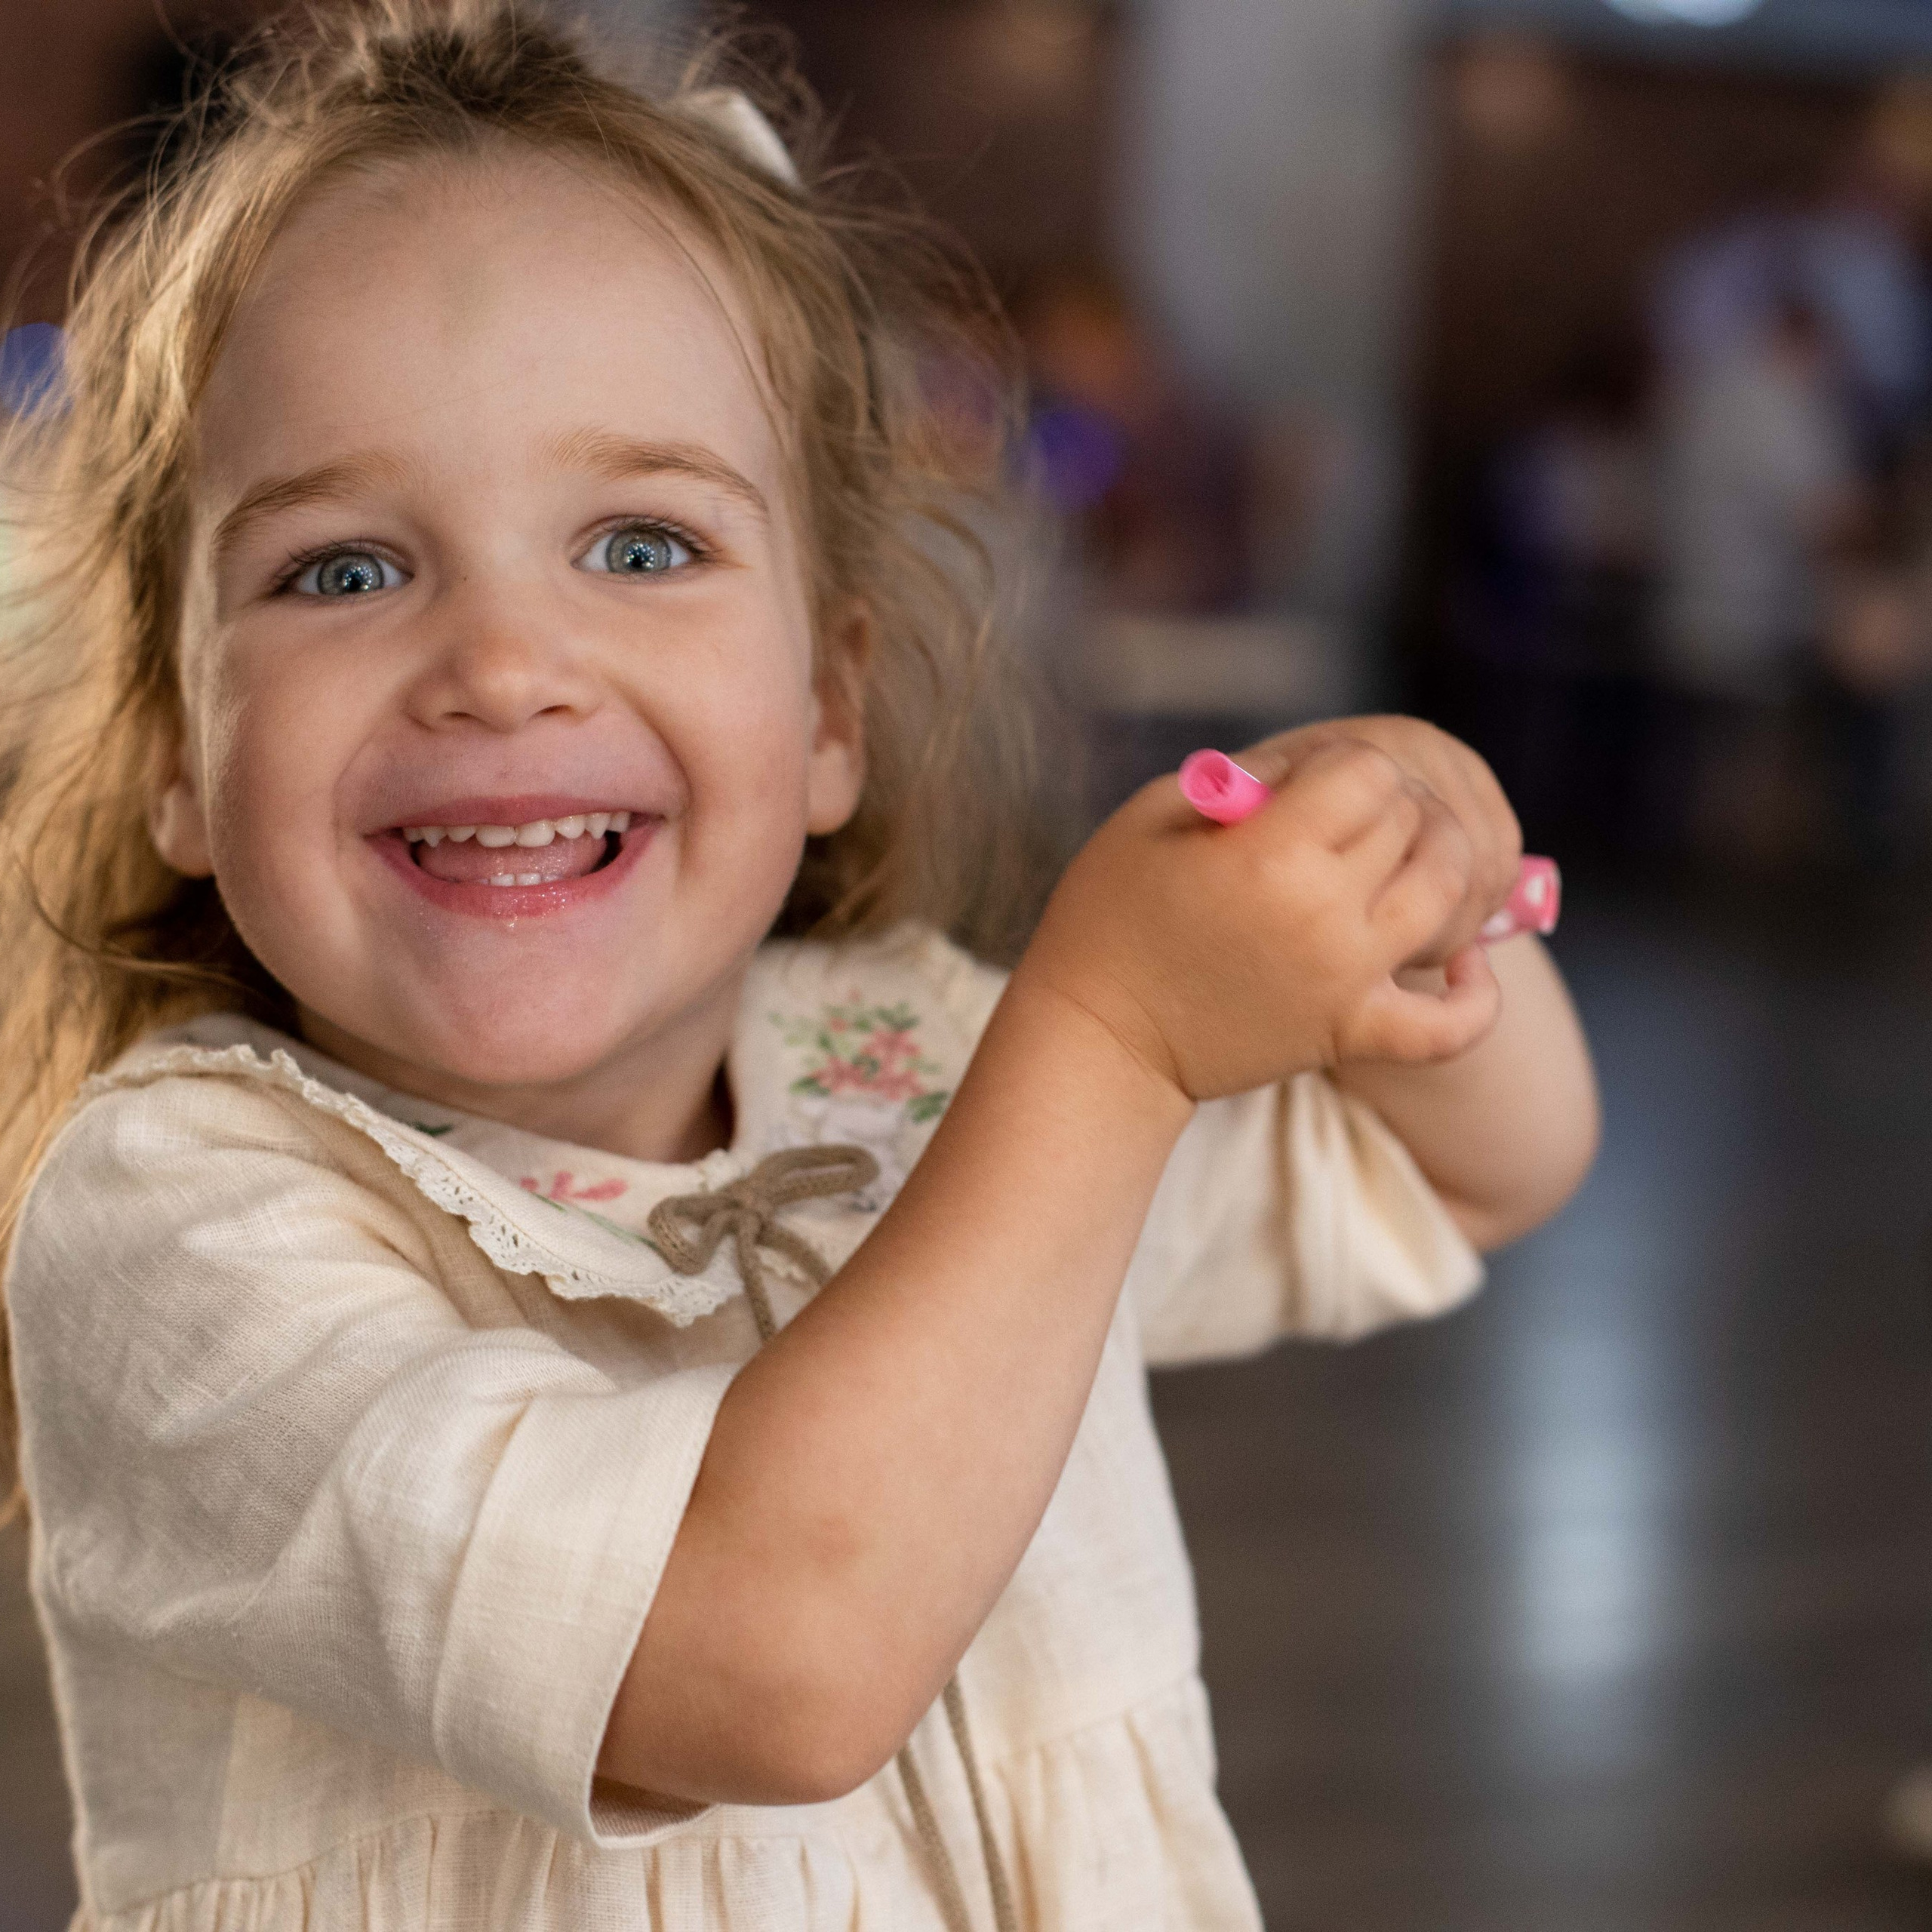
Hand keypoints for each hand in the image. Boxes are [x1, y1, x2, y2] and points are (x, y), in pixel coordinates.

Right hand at [1019, 733, 1503, 1104]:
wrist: (1101, 1038)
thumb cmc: (1110, 916)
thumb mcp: (1151, 817)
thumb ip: (1239, 779)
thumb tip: (1311, 769)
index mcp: (1270, 854)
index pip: (1366, 771)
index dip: (1339, 763)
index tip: (1302, 782)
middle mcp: (1323, 915)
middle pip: (1409, 821)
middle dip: (1380, 803)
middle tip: (1336, 818)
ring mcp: (1347, 980)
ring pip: (1448, 894)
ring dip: (1437, 862)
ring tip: (1400, 857)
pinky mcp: (1353, 1033)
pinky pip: (1452, 1025)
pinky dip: (1477, 995)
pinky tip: (1468, 960)